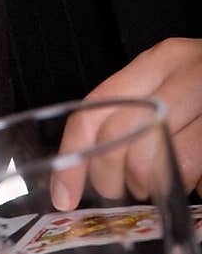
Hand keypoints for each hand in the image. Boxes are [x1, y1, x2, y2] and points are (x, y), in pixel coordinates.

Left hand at [53, 38, 201, 208]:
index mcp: (163, 59)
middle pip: (124, 138)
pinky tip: (194, 184)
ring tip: (170, 184)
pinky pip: (195, 174)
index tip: (65, 194)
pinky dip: (190, 189)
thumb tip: (87, 168)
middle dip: (117, 179)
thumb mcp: (176, 89)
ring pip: (165, 163)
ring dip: (159, 188)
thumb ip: (138, 113)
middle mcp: (191, 71)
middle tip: (130, 190)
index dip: (74, 155)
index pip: (98, 106)